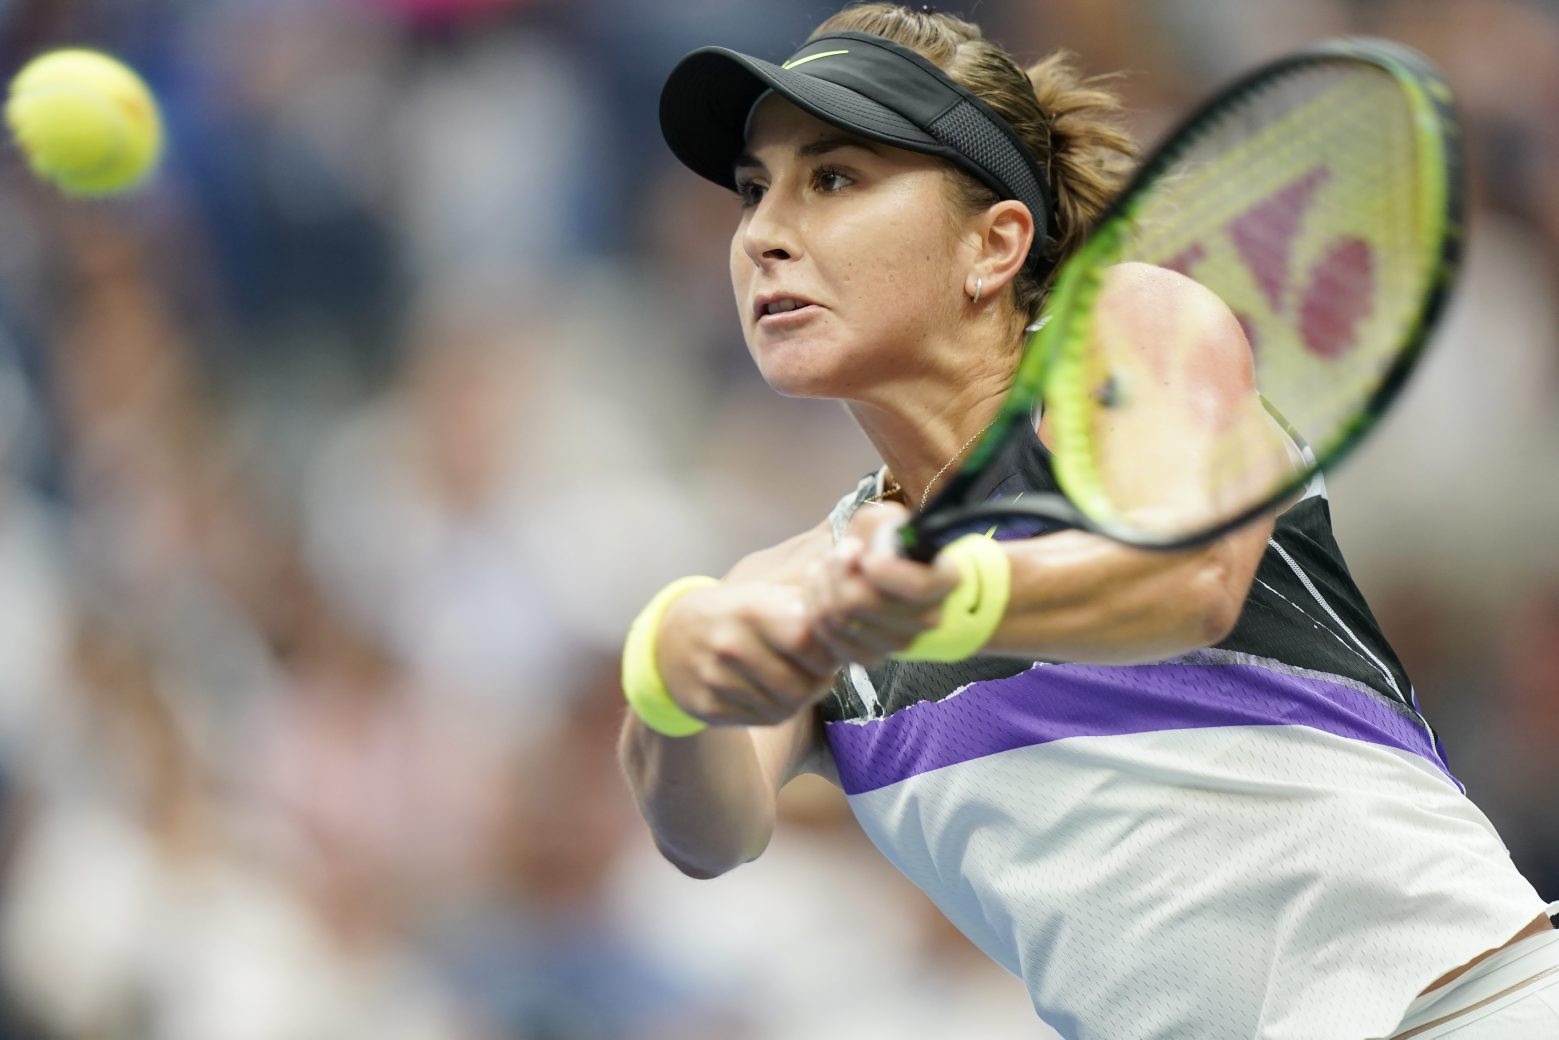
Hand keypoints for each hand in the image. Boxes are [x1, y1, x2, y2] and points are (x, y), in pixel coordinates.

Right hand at [654, 581, 842, 727]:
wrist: (670, 640)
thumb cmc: (735, 615)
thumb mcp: (764, 594)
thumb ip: (805, 606)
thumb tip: (851, 623)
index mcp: (749, 609)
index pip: (809, 640)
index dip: (829, 651)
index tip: (830, 650)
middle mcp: (729, 644)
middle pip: (803, 683)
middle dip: (820, 681)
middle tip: (819, 672)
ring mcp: (714, 678)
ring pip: (787, 706)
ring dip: (801, 698)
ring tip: (796, 680)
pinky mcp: (706, 707)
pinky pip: (765, 719)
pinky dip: (777, 710)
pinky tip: (771, 692)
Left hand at [804, 503, 962, 665]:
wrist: (859, 567)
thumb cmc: (876, 541)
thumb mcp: (883, 518)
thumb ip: (878, 525)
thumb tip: (861, 554)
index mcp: (942, 580)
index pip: (919, 586)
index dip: (885, 572)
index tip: (865, 557)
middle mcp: (928, 617)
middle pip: (861, 602)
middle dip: (836, 571)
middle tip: (837, 555)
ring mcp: (900, 642)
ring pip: (839, 618)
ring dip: (822, 586)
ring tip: (827, 570)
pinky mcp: (871, 657)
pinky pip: (830, 637)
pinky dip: (817, 610)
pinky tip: (823, 594)